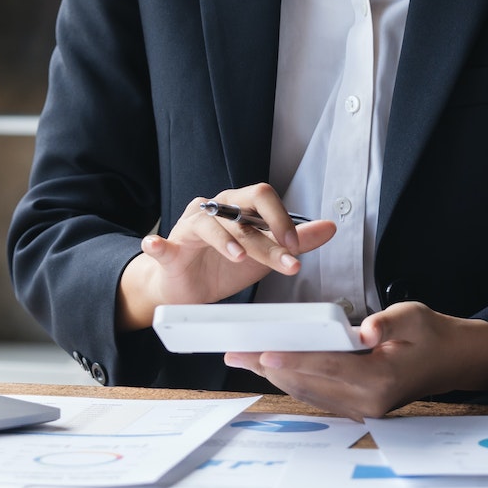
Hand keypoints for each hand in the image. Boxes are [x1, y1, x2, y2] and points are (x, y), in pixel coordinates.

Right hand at [116, 186, 337, 330]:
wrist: (187, 290)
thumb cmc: (223, 267)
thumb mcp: (265, 255)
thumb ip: (296, 240)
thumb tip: (330, 226)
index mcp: (236, 208)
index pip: (261, 197)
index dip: (281, 218)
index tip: (296, 247)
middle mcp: (213, 211)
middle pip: (240, 209)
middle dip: (265, 234)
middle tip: (285, 257)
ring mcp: (188, 228)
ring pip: (209, 225)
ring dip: (227, 241)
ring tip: (240, 258)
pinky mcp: (168, 250)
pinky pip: (161, 245)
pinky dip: (158, 245)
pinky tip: (157, 245)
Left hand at [223, 303, 487, 417]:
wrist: (453, 361)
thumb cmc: (432, 335)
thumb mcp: (415, 317)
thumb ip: (388, 324)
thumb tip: (366, 330)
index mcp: (382, 378)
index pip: (328, 366)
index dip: (293, 358)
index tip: (263, 352)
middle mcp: (369, 400)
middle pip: (309, 381)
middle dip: (269, 366)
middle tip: (236, 353)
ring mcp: (363, 408)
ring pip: (308, 391)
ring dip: (274, 375)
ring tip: (243, 359)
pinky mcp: (358, 407)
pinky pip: (317, 395)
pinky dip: (292, 380)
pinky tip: (271, 368)